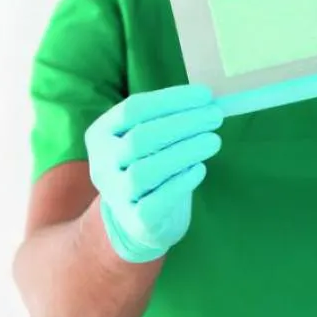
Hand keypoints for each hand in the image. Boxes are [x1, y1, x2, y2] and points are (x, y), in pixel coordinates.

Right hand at [84, 84, 222, 262]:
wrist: (143, 217)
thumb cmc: (151, 162)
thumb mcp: (149, 136)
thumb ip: (169, 118)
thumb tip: (207, 101)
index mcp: (101, 133)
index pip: (133, 109)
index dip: (171, 99)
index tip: (206, 95)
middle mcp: (101, 163)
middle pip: (140, 138)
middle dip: (183, 124)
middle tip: (215, 117)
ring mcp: (115, 194)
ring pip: (145, 171)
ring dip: (184, 152)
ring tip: (214, 141)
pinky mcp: (134, 221)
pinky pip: (156, 202)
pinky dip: (180, 183)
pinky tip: (199, 169)